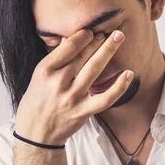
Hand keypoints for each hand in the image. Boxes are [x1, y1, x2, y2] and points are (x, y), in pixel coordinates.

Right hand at [15, 28, 132, 145]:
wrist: (36, 133)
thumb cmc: (37, 101)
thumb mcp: (39, 77)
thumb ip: (55, 59)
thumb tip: (70, 38)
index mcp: (45, 71)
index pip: (68, 48)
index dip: (83, 36)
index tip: (92, 31)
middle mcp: (58, 83)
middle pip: (82, 56)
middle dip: (98, 40)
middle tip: (111, 31)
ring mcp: (72, 98)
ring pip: (94, 70)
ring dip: (108, 51)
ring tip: (119, 37)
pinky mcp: (83, 112)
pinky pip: (105, 98)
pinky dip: (119, 86)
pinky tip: (128, 74)